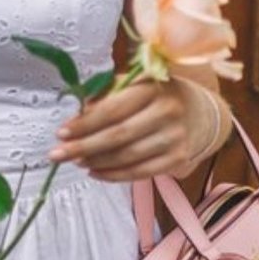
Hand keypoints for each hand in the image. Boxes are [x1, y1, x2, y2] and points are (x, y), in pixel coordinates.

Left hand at [48, 77, 217, 180]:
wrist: (200, 112)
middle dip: (83, 147)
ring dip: (96, 162)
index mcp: (152, 88)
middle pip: (117, 136)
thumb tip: (75, 113)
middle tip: (57, 155)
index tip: (61, 133)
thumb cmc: (155, 95)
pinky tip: (95, 172)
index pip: (112, 110)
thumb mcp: (134, 84)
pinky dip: (113, 175)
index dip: (84, 124)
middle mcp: (167, 112)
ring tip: (76, 161)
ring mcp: (175, 138)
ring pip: (127, 157)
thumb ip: (105, 94)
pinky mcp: (178, 159)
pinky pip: (139, 172)